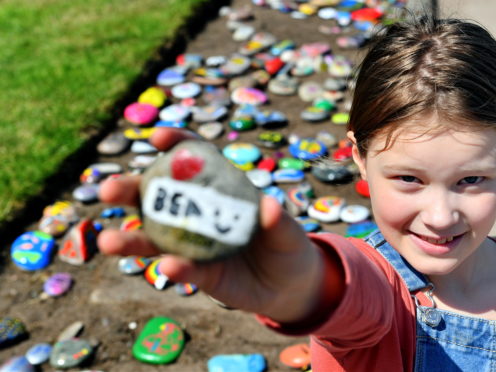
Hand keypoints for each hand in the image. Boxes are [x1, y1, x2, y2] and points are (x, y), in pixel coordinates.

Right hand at [97, 128, 323, 322]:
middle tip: (108, 189)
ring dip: (130, 239)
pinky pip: (183, 268)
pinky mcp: (200, 274)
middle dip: (131, 191)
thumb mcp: (288, 231)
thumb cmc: (287, 245)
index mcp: (218, 189)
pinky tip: (167, 265)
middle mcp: (197, 214)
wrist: (290, 285)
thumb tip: (268, 205)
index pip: (193, 161)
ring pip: (155, 238)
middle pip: (159, 198)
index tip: (158, 137)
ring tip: (107, 241)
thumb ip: (278, 220)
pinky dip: (175, 266)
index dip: (175, 146)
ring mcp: (194, 245)